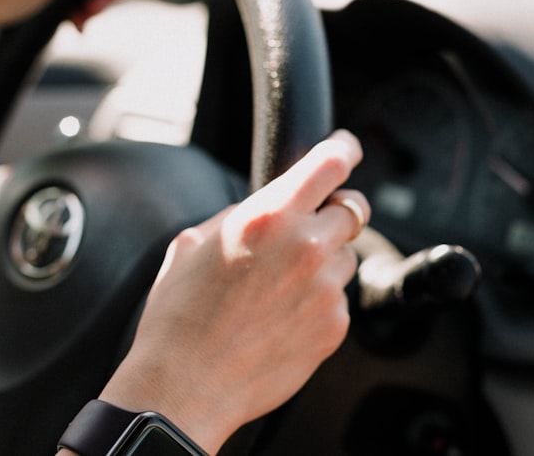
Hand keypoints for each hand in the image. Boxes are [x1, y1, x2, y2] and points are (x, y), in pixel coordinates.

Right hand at [93, 130, 368, 454]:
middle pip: (353, 208)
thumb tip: (275, 201)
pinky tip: (281, 318)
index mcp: (271, 216)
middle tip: (309, 227)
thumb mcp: (196, 242)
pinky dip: (319, 301)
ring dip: (324, 261)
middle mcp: (307, 246)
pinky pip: (339, 298)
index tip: (348, 147)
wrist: (184, 387)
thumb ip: (246, 212)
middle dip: (334, 212)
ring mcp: (326, 287)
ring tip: (279, 287)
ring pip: (346, 256)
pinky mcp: (335, 324)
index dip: (345, 148)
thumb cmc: (180, 316)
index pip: (331, 163)